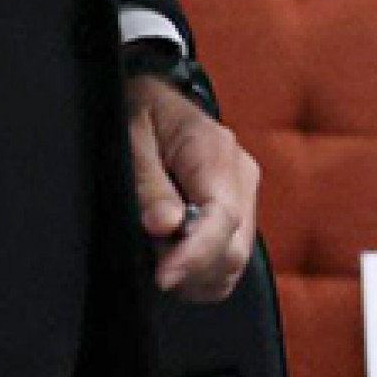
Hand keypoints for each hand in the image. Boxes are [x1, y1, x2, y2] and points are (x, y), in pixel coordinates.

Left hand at [126, 72, 258, 300]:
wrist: (155, 99)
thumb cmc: (140, 113)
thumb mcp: (131, 139)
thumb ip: (149, 184)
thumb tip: (167, 227)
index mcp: (215, 149)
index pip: (222, 217)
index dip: (195, 255)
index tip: (162, 277)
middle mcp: (241, 173)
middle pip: (234, 248)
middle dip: (191, 268)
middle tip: (150, 256)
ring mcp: (245, 193)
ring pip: (235, 261)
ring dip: (196, 274)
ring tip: (159, 252)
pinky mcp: (240, 210)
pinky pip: (230, 258)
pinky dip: (203, 273)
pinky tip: (176, 258)